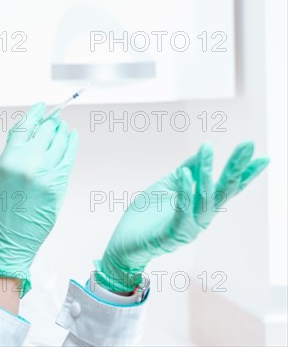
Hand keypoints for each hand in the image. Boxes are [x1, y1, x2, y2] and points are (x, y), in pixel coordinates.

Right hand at [0, 102, 78, 298]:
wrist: (11, 239)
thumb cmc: (2, 210)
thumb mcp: (1, 175)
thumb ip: (15, 153)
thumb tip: (31, 134)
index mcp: (9, 159)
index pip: (24, 126)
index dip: (35, 113)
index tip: (42, 107)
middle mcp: (28, 162)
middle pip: (45, 130)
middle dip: (51, 122)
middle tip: (54, 120)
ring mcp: (46, 173)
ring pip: (60, 141)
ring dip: (62, 132)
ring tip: (63, 129)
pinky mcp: (59, 184)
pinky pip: (68, 157)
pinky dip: (71, 144)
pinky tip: (70, 139)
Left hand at [93, 141, 269, 292]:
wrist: (123, 243)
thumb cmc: (145, 216)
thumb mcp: (166, 186)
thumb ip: (185, 171)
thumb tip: (201, 151)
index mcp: (201, 206)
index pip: (227, 188)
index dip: (245, 173)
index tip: (264, 156)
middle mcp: (201, 217)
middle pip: (224, 190)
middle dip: (236, 167)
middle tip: (248, 144)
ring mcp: (189, 228)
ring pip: (205, 199)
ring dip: (206, 172)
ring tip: (207, 149)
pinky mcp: (172, 235)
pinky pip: (182, 212)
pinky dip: (185, 193)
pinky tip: (186, 175)